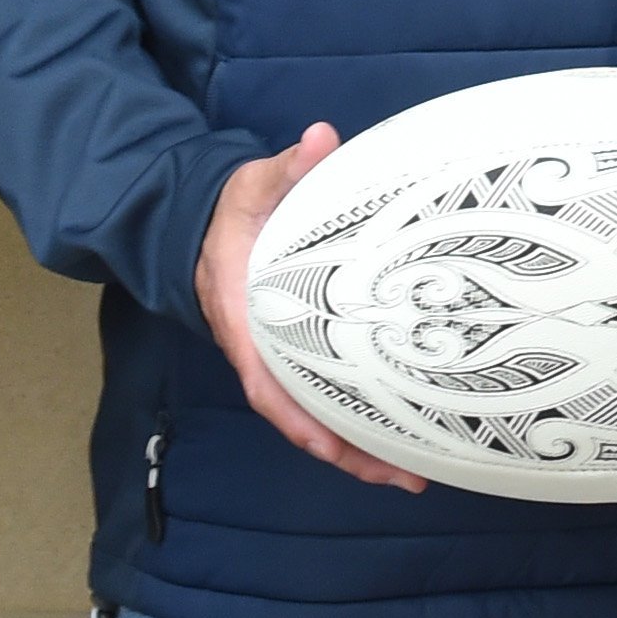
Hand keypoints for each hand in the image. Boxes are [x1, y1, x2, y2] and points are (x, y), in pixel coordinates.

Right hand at [198, 125, 425, 491]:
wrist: (204, 226)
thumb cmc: (231, 212)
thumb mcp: (251, 185)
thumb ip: (286, 167)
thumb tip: (318, 139)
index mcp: (245, 319)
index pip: (267, 381)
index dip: (298, 418)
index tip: (330, 448)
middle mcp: (262, 352)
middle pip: (300, 418)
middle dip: (347, 453)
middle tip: (404, 478)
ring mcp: (281, 359)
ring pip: (314, 417)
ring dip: (358, 450)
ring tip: (412, 476)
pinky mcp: (299, 355)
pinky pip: (325, 398)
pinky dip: (355, 424)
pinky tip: (397, 438)